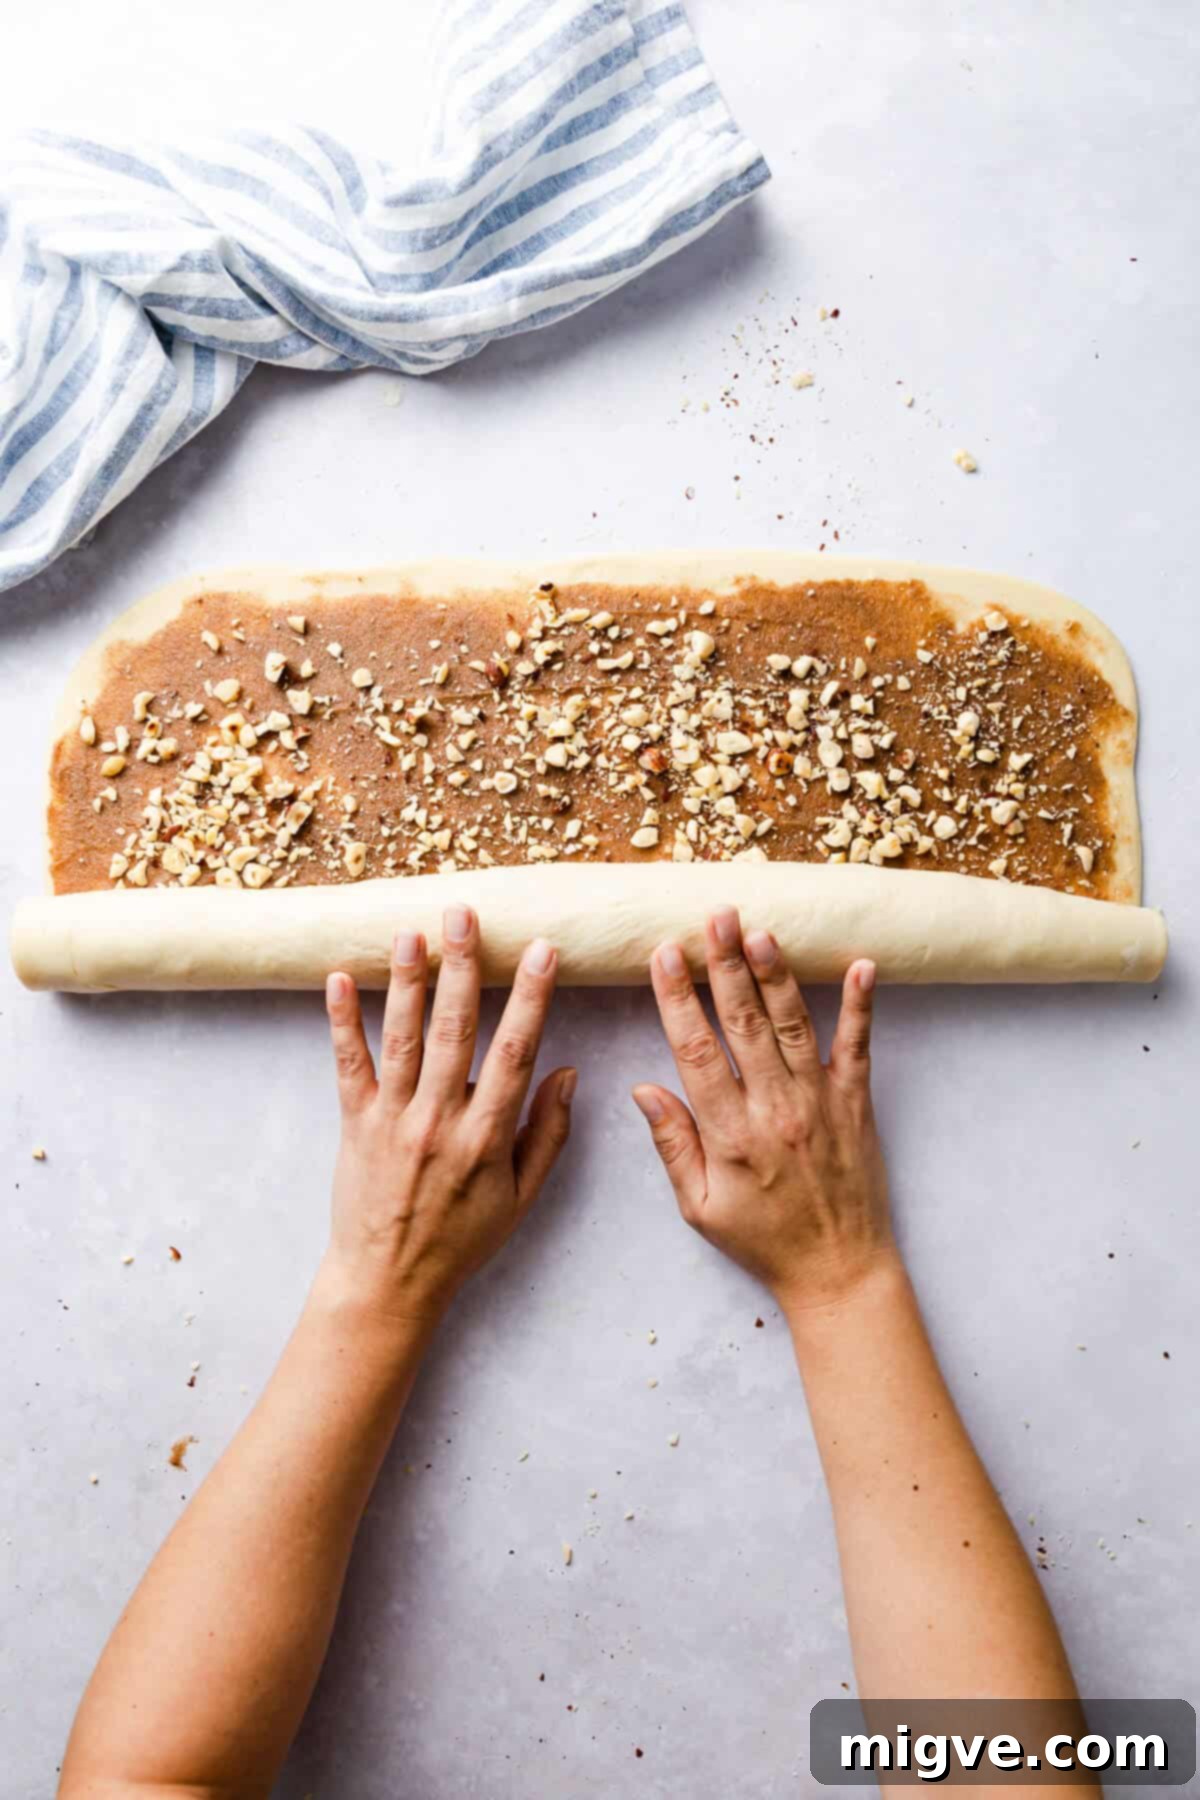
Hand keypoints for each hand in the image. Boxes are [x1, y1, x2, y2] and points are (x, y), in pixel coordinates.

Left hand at [320, 905, 574, 1327]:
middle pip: (454, 1030)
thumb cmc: (461, 1240)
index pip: (514, 1052)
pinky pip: (347, 1065)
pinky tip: (338, 978)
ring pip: (401, 1038)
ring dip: (406, 980)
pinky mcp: (354, 1123)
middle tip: (465, 914)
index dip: (530, 997)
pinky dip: (341, 1021)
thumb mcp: (522, 1197)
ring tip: (412, 930)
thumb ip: (548, 1133)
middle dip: (462, 967)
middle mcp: (438, 1121)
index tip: (541, 951)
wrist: (388, 1282)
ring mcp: (392, 1119)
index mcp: (486, 1137)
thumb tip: (570, 1072)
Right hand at [633, 907, 892, 1311]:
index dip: (678, 998)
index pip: (696, 1050)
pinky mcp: (856, 1103)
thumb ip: (673, 1144)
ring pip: (794, 1024)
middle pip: (744, 1023)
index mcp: (731, 1134)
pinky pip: (858, 1046)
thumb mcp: (699, 1208)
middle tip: (714, 916)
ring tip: (760, 930)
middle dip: (727, 965)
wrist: (839, 1271)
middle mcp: (775, 1109)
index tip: (665, 954)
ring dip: (777, 974)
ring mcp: (820, 1102)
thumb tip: (643, 1088)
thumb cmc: (764, 1240)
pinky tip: (861, 965)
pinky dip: (861, 1005)